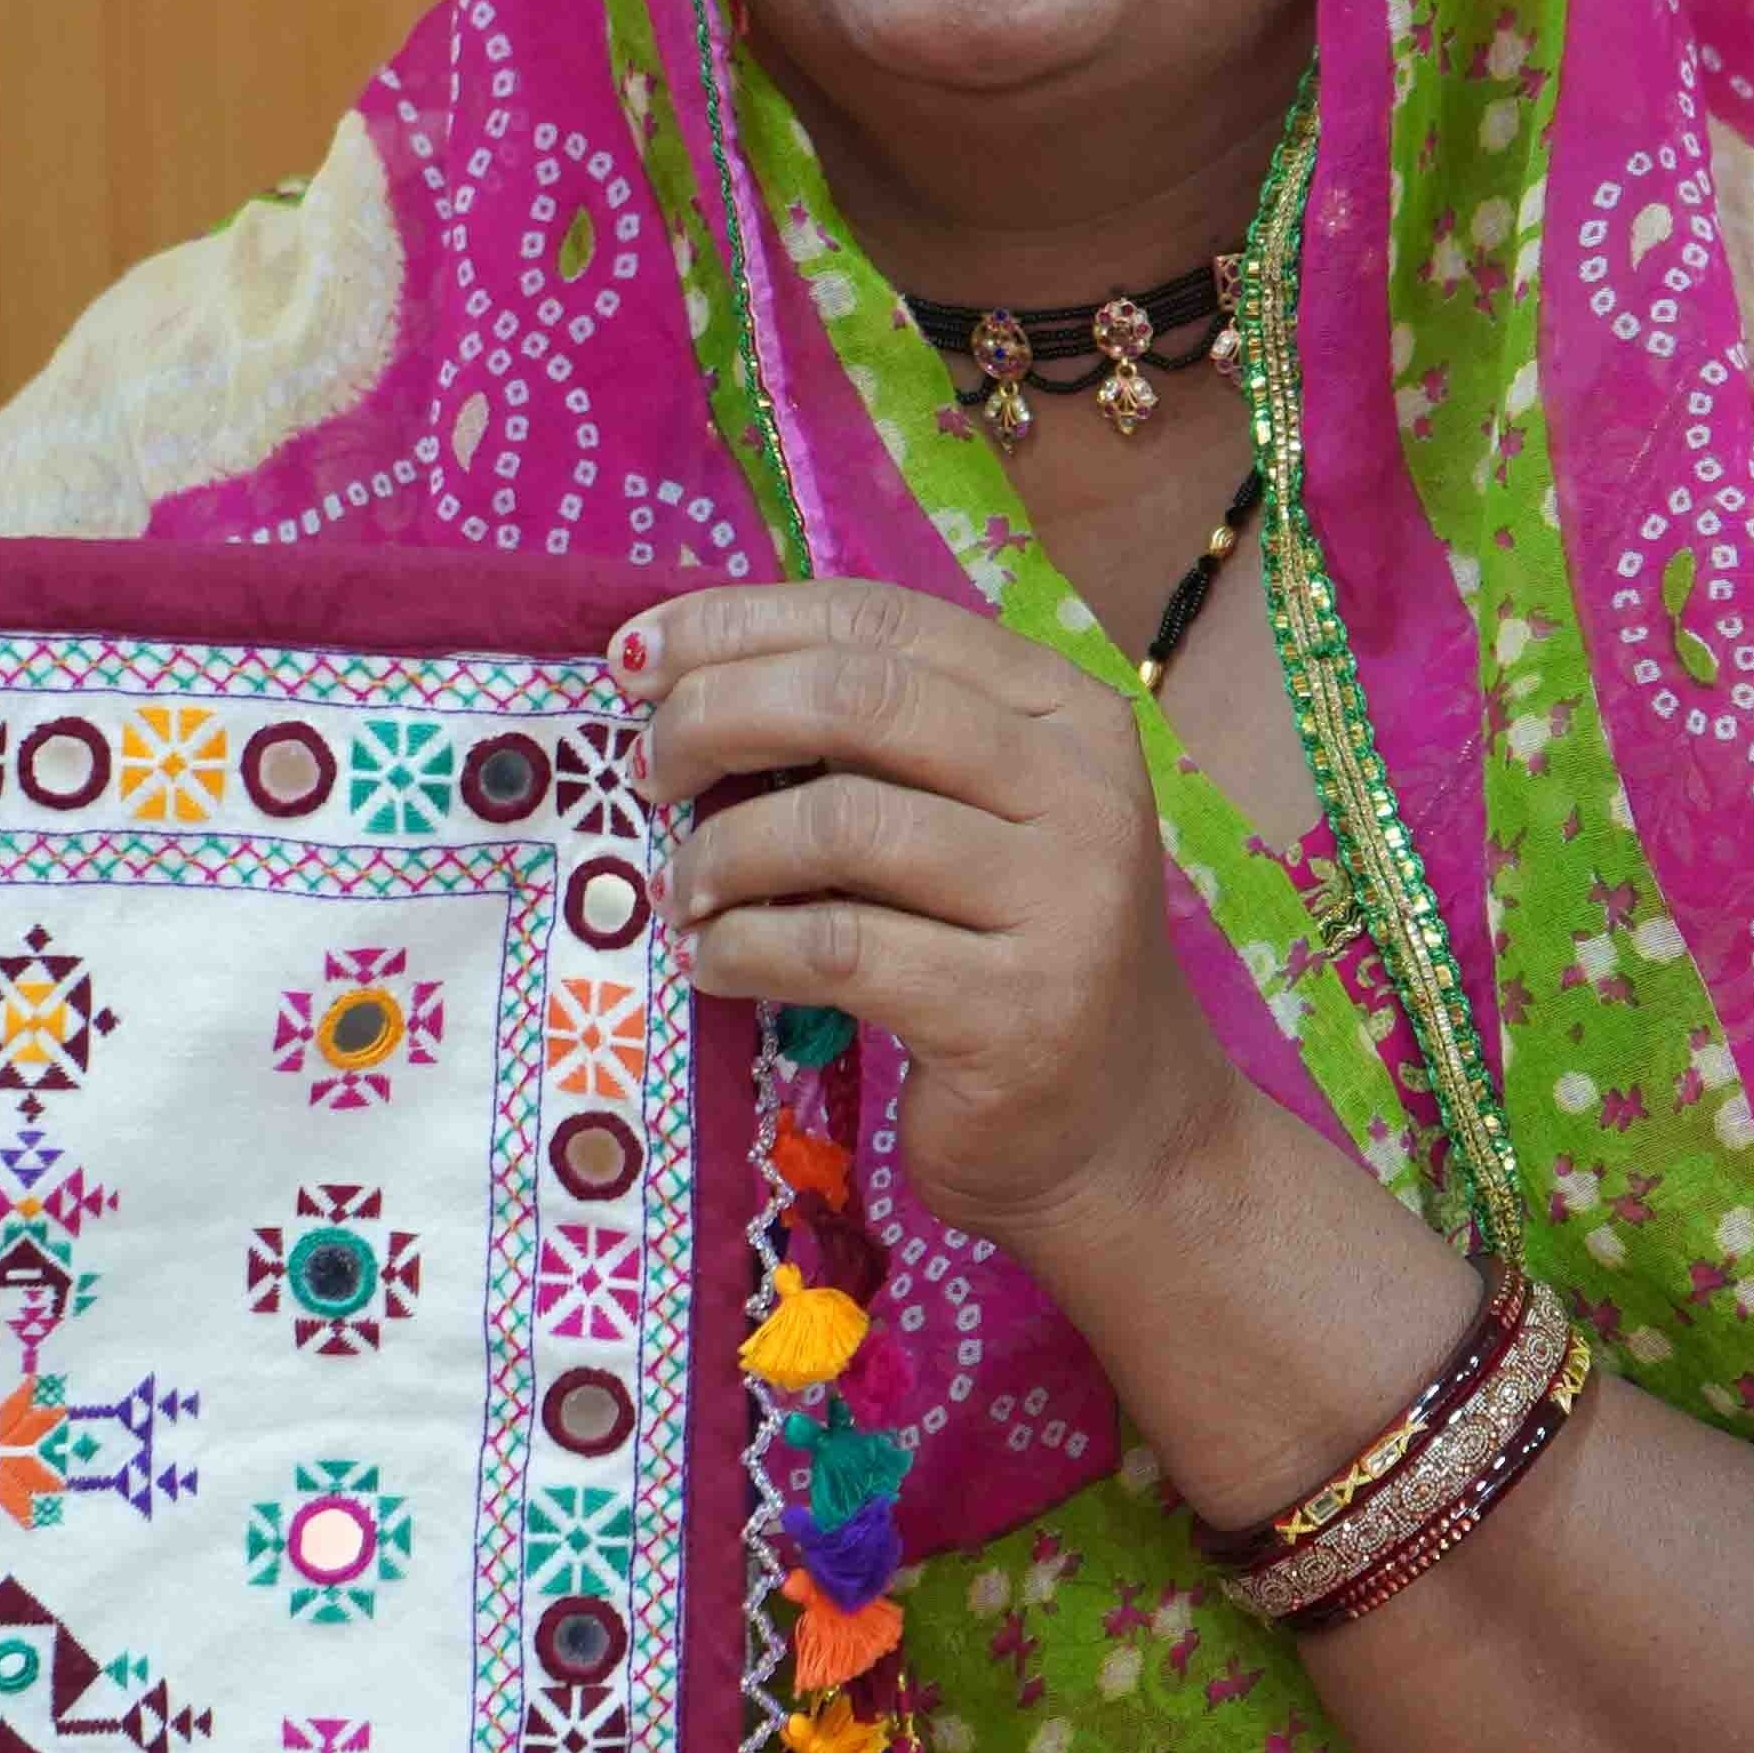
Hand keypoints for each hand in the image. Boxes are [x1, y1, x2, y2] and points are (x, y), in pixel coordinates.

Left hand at [617, 577, 1253, 1251]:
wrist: (1118, 1134)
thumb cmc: (1008, 956)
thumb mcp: (969, 818)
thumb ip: (874, 743)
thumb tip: (682, 674)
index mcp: (1066, 712)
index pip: (884, 619)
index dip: (742, 622)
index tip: (635, 656)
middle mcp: (1082, 790)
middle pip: (858, 697)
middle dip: (717, 716)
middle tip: (650, 773)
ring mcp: (1061, 902)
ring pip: (839, 822)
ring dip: (722, 853)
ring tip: (685, 893)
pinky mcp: (1015, 1014)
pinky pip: (834, 949)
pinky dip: (742, 947)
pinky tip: (712, 963)